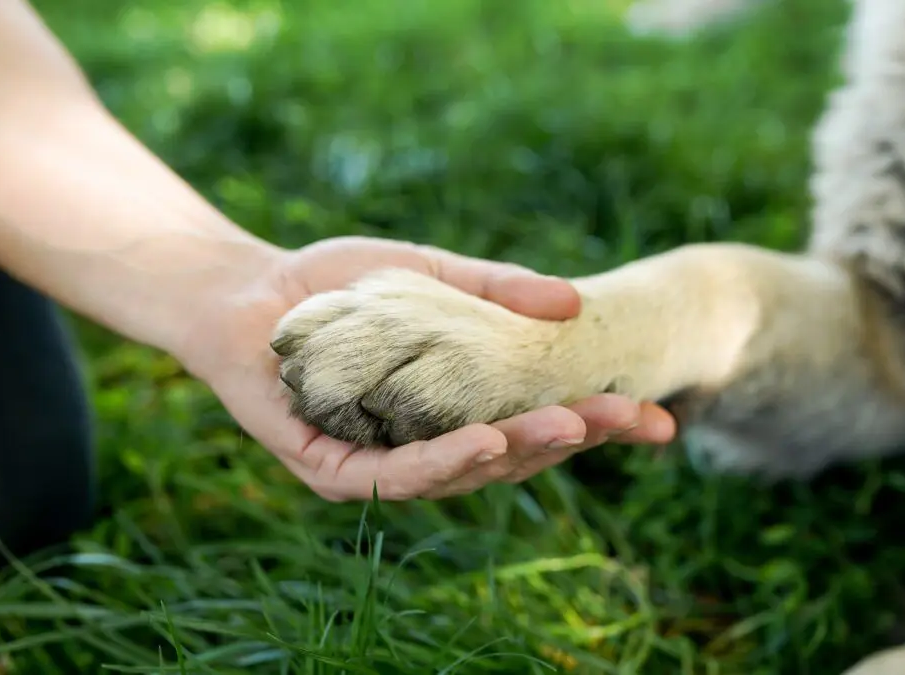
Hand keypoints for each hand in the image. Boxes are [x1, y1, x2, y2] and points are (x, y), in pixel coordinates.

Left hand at [181, 236, 676, 500]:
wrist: (246, 290)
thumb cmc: (336, 286)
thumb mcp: (428, 276)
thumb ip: (495, 290)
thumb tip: (574, 301)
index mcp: (455, 409)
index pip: (536, 426)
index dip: (598, 425)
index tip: (658, 418)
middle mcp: (425, 447)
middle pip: (511, 458)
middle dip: (573, 439)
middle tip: (628, 417)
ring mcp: (380, 465)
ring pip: (463, 475)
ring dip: (520, 453)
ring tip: (568, 427)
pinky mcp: (331, 468)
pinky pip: (394, 477)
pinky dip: (443, 462)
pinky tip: (487, 440)